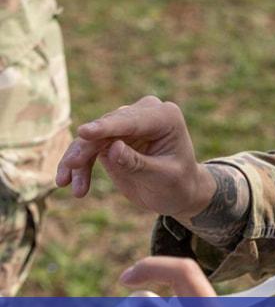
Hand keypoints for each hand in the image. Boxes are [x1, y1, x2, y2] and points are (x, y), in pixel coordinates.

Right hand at [56, 96, 212, 219]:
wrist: (178, 192)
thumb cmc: (177, 184)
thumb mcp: (162, 178)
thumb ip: (137, 163)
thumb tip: (112, 149)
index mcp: (165, 117)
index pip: (131, 121)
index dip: (106, 128)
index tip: (84, 132)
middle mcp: (144, 113)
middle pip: (107, 126)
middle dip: (86, 146)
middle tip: (71, 165)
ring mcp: (126, 123)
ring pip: (91, 137)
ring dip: (77, 159)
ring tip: (64, 182)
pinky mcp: (110, 137)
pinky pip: (87, 147)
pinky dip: (77, 165)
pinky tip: (68, 183)